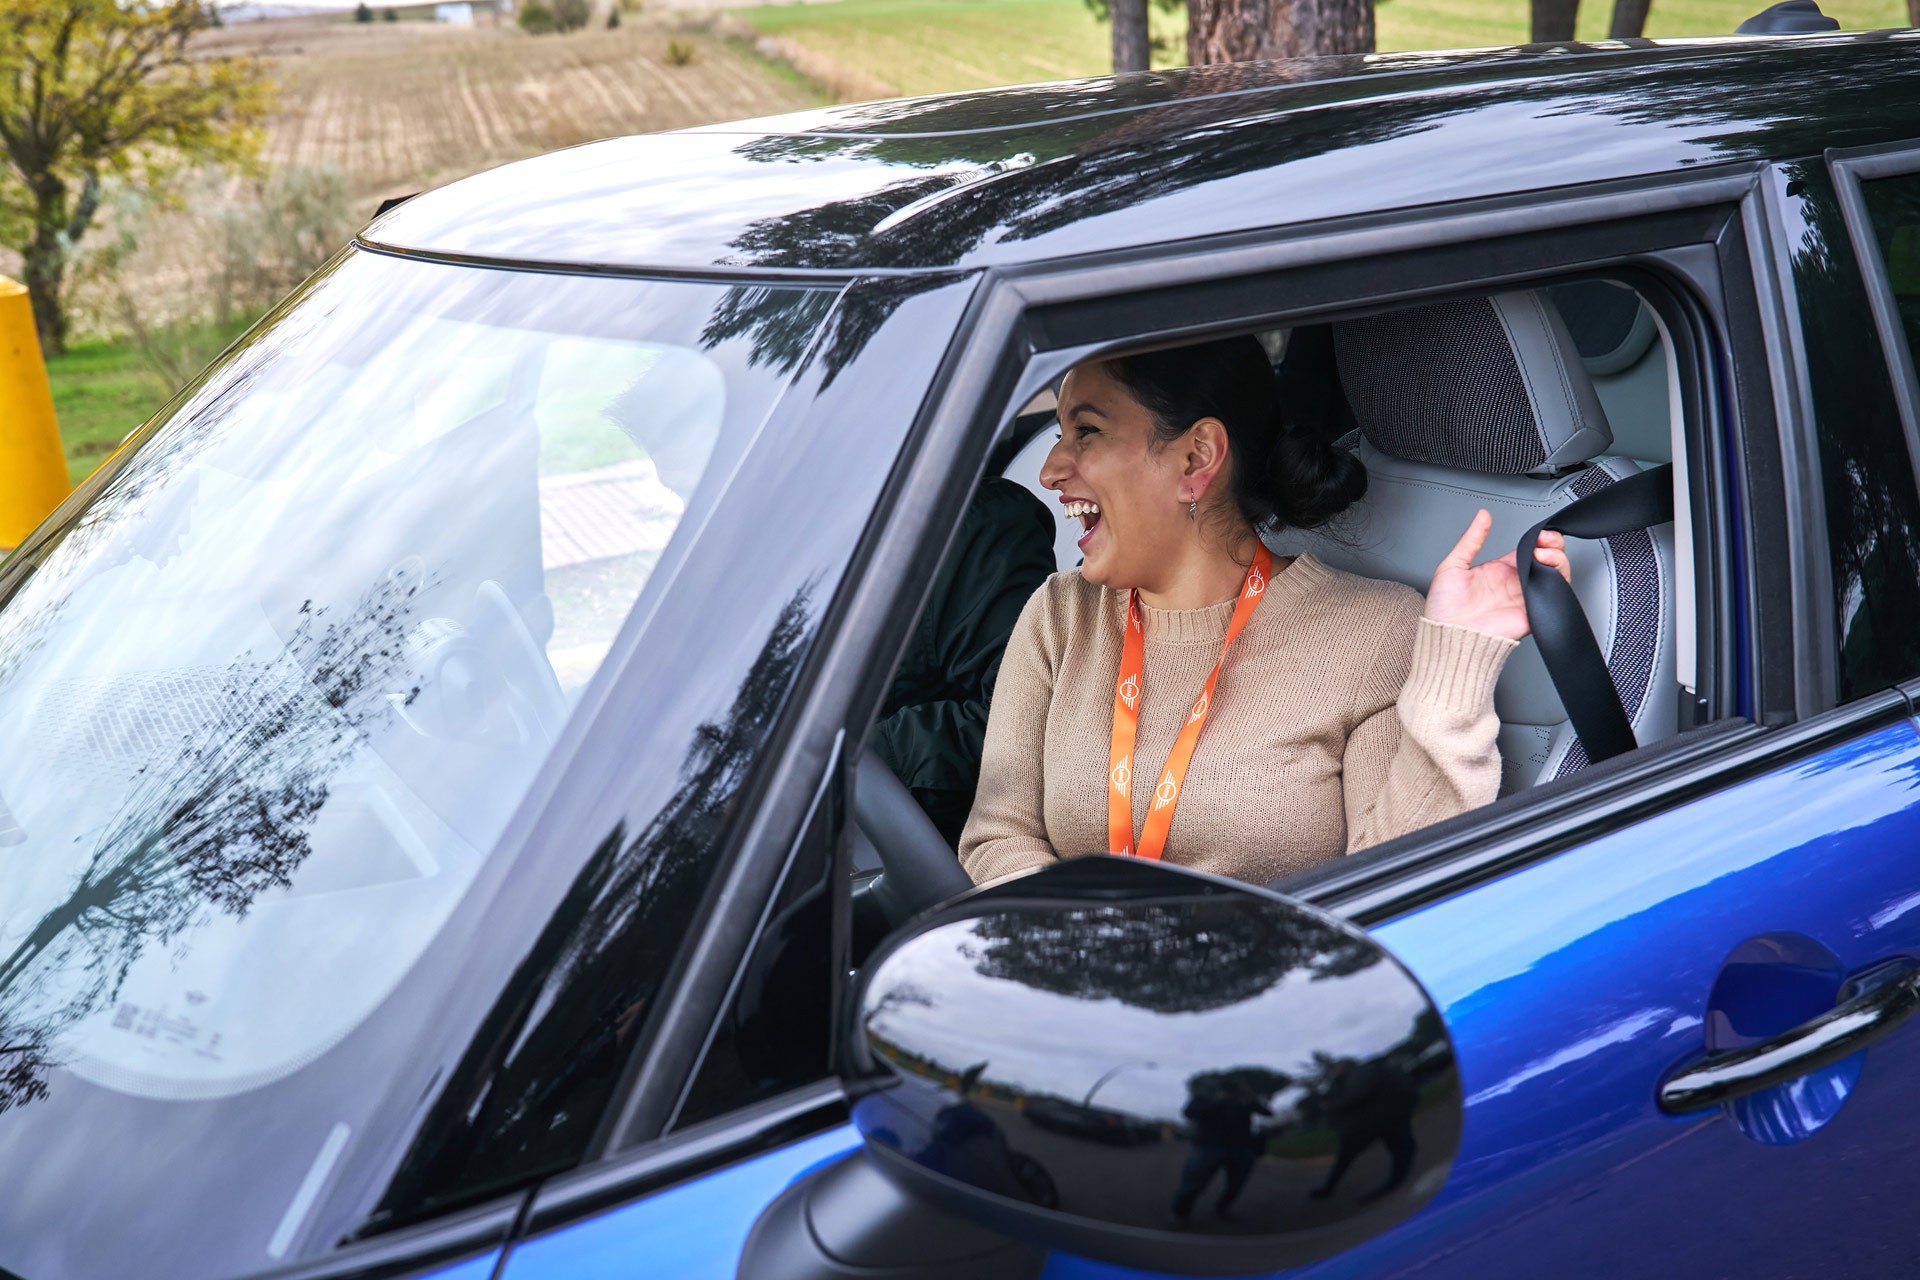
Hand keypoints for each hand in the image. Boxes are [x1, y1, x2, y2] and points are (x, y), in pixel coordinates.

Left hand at [1423, 510, 1569, 641]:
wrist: (1448, 636)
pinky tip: (1546, 568)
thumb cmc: (1444, 609)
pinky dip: (1558, 578)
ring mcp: (1525, 597)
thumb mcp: (1453, 564)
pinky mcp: (1533, 612)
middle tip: (1545, 539)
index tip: (1537, 533)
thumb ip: (1471, 539)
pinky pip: (1555, 594)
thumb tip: (1482, 516)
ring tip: (1544, 552)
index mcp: (1498, 571)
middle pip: (1546, 559)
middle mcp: (1514, 583)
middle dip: (1552, 544)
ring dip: (1556, 558)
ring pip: (1555, 573)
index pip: (1527, 550)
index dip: (1537, 539)